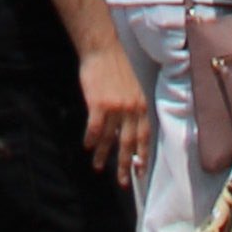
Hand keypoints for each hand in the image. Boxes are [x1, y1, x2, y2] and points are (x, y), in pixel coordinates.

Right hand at [79, 37, 154, 181]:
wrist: (102, 49)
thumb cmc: (115, 67)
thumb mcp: (132, 88)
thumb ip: (133, 109)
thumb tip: (128, 131)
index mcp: (141, 105)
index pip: (144, 137)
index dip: (143, 156)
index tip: (140, 171)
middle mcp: (131, 109)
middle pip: (129, 144)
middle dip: (125, 165)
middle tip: (122, 182)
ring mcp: (116, 107)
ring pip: (110, 139)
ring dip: (103, 155)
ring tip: (98, 166)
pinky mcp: (99, 104)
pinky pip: (96, 129)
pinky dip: (91, 139)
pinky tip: (87, 145)